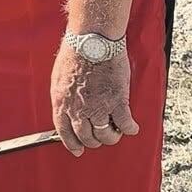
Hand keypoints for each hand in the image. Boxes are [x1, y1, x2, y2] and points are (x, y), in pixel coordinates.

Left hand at [51, 41, 138, 156]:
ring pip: (105, 135)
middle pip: (86, 137)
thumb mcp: (59, 78)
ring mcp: (98, 107)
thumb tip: (67, 108)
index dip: (72, 144)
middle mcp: (78, 109)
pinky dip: (129, 128)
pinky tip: (132, 127)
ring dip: (111, 137)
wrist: (93, 41)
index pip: (65, 132)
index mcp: (62, 103)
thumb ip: (63, 97)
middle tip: (101, 138)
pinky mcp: (117, 101)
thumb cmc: (76, 54)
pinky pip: (124, 123)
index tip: (78, 150)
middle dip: (94, 141)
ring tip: (116, 132)